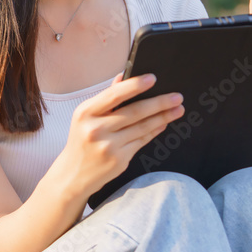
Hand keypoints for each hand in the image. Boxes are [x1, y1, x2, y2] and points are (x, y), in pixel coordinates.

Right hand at [59, 72, 183, 197]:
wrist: (73, 174)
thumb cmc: (83, 139)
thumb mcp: (87, 116)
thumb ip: (107, 98)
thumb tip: (123, 76)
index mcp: (86, 113)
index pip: (114, 95)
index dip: (135, 86)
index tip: (153, 78)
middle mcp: (95, 129)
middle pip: (134, 112)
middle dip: (160, 103)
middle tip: (177, 97)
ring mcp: (108, 146)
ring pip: (142, 127)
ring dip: (163, 117)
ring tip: (178, 109)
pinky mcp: (118, 160)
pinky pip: (141, 141)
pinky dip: (154, 131)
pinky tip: (164, 123)